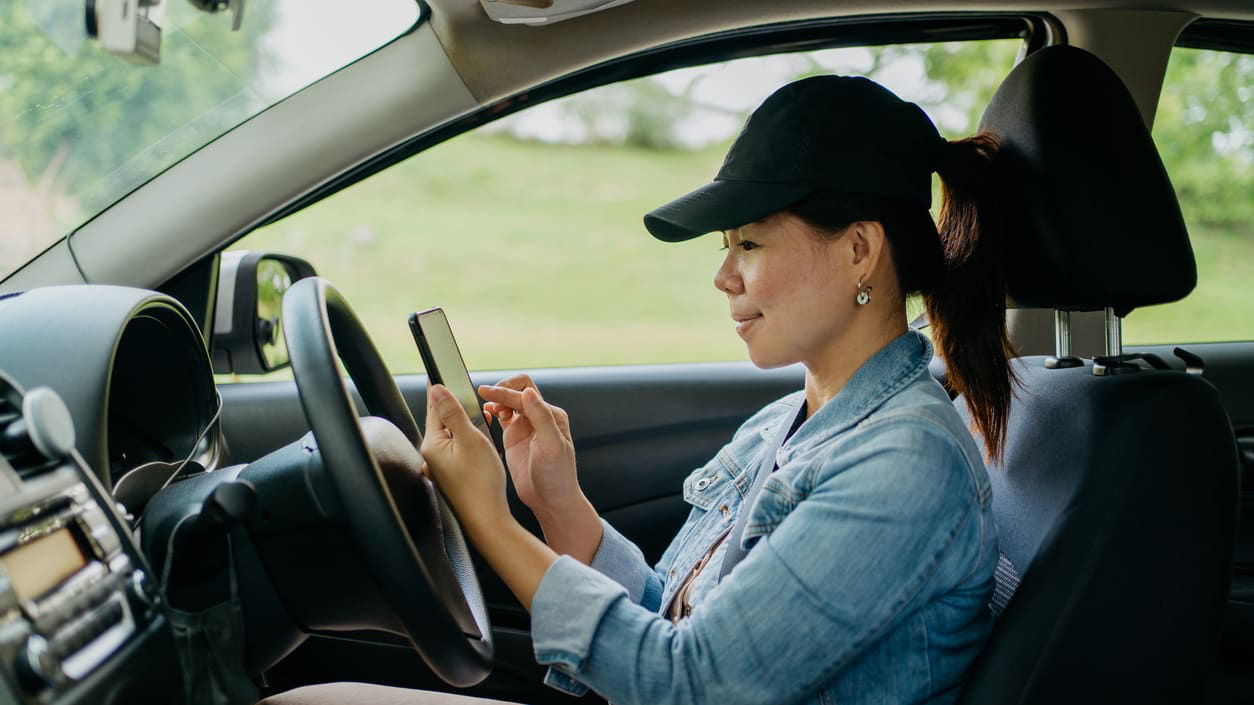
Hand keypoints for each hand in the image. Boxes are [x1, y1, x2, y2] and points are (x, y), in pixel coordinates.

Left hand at [419, 384, 510, 534]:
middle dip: (458, 408)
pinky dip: (468, 441)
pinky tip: (481, 443)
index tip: (439, 371)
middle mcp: (432, 455)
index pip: (435, 407)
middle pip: (443, 420)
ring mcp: (440, 466)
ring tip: (482, 421)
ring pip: (452, 435)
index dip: (442, 389)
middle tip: (470, 396)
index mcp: (432, 444)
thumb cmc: (481, 482)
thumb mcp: (470, 439)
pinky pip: (457, 449)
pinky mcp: (451, 474)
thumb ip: (453, 412)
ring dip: (466, 425)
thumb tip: (437, 390)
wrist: (488, 519)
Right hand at [479, 376, 601, 561]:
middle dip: (500, 390)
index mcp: (551, 415)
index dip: (505, 392)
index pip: (525, 393)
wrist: (551, 500)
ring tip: (485, 407)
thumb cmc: (557, 477)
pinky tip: (485, 414)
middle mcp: (539, 417)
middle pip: (517, 391)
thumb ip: (541, 417)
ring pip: (508, 402)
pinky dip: (492, 411)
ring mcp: (525, 426)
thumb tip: (528, 392)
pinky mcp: (514, 437)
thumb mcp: (551, 446)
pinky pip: (501, 417)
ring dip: (496, 400)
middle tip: (484, 396)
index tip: (486, 392)